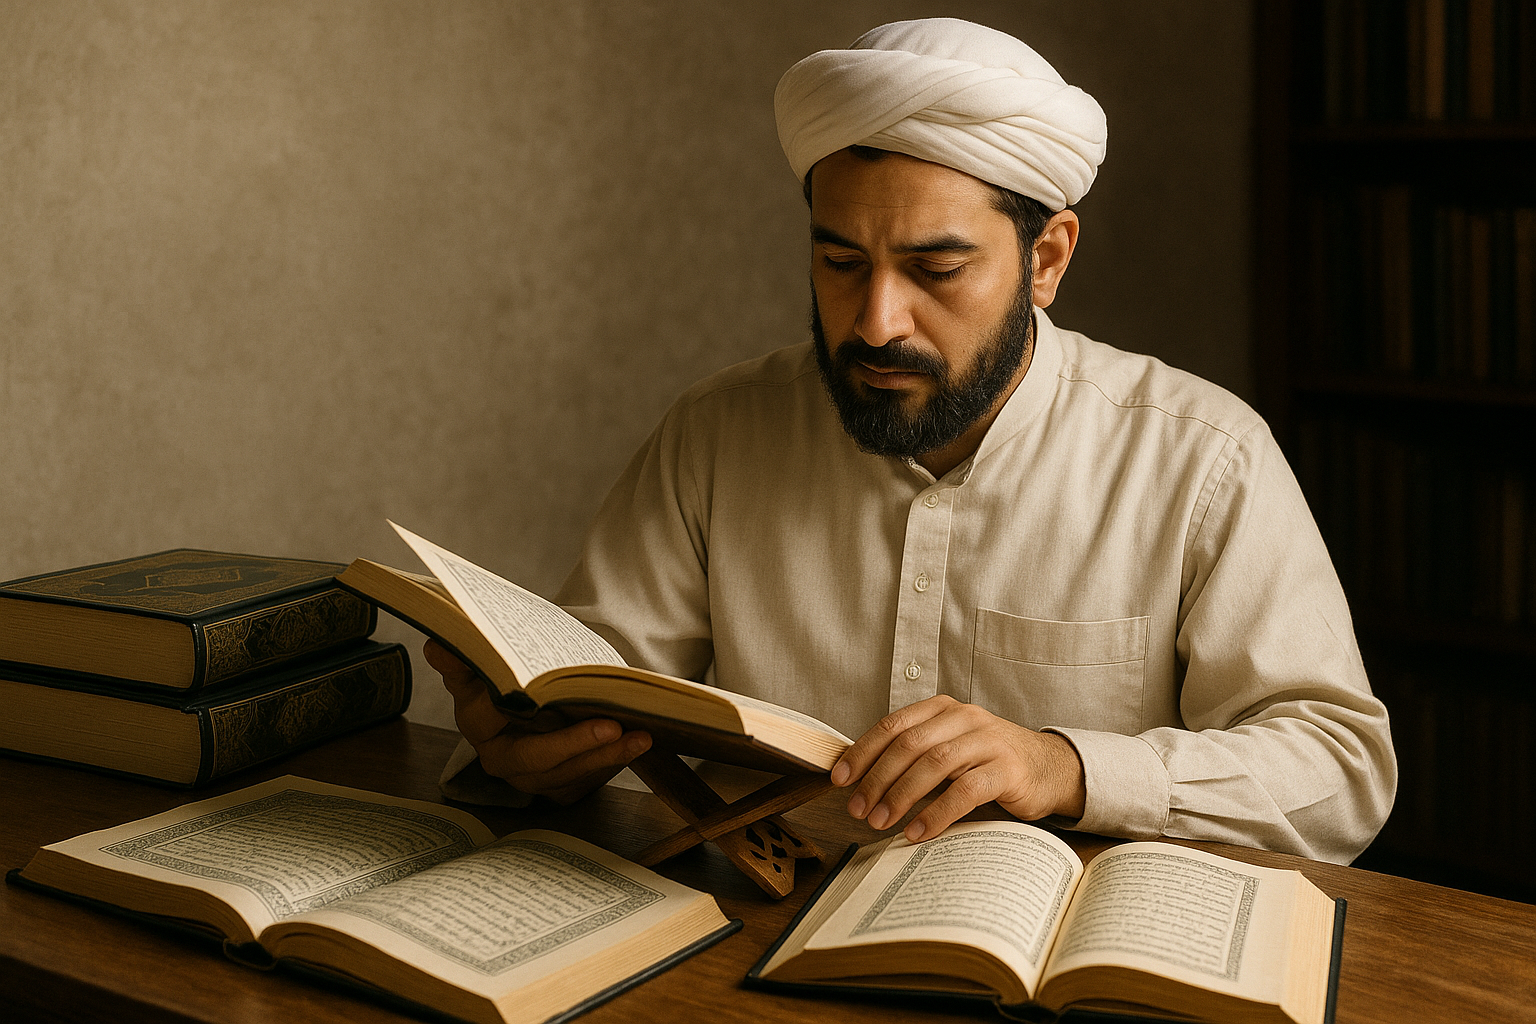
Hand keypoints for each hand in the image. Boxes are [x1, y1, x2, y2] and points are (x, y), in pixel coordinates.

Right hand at [425, 640, 650, 803]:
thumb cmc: (512, 673)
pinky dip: (612, 763)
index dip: (532, 728)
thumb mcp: (488, 662)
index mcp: (478, 726)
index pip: (495, 728)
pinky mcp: (560, 784)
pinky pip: (586, 780)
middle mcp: (503, 759)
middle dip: (576, 746)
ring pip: (568, 775)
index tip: (545, 706)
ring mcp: (533, 777)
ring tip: (639, 736)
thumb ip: (465, 659)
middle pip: (538, 761)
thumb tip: (437, 645)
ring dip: (605, 757)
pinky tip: (636, 744)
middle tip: (612, 726)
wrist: (539, 688)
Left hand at [830, 695, 1085, 841]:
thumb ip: (913, 756)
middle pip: (909, 745)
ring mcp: (988, 741)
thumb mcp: (948, 748)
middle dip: (877, 779)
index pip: (893, 726)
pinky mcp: (1007, 769)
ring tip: (880, 822)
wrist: (1048, 768)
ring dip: (901, 796)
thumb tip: (859, 781)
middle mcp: (964, 718)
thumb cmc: (986, 762)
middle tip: (858, 809)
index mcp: (942, 709)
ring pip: (934, 764)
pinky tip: (917, 832)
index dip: (862, 752)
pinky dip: (936, 813)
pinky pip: (965, 791)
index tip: (840, 779)